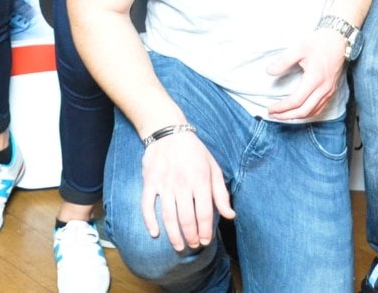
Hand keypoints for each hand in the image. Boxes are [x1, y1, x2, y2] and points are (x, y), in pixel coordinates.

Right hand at [140, 131, 234, 251]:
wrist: (168, 132)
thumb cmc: (194, 151)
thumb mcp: (213, 167)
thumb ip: (221, 193)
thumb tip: (230, 215)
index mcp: (200, 180)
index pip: (204, 213)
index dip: (206, 231)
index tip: (205, 241)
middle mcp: (182, 184)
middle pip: (187, 219)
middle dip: (191, 237)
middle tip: (193, 245)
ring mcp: (164, 184)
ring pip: (168, 216)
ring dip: (174, 235)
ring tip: (178, 246)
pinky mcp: (149, 182)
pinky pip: (147, 205)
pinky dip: (150, 221)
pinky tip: (155, 234)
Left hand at [264, 29, 347, 119]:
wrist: (338, 41)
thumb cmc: (319, 43)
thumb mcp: (299, 48)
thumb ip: (283, 61)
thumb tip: (269, 71)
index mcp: (314, 78)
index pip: (296, 100)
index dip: (282, 107)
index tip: (271, 108)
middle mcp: (323, 88)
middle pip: (303, 111)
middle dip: (286, 116)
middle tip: (273, 115)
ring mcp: (329, 91)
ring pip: (312, 112)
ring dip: (296, 117)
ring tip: (283, 116)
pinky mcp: (331, 91)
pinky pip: (320, 108)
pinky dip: (308, 114)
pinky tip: (299, 112)